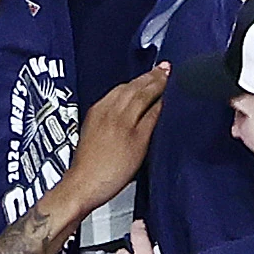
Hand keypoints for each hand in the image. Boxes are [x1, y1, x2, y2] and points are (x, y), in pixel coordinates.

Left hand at [63, 64, 166, 213]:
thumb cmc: (112, 171)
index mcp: (123, 115)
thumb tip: (161, 101)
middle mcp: (109, 109)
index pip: (146, 91)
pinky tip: (128, 92)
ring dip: (137, 81)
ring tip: (150, 76)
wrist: (83, 185)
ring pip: (121, 89)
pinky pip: (111, 96)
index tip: (170, 72)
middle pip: (133, 86)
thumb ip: (151, 120)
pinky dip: (124, 89)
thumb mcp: (141, 146)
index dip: (160, 81)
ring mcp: (98, 113)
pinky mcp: (92, 120)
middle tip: (164, 68)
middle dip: (149, 77)